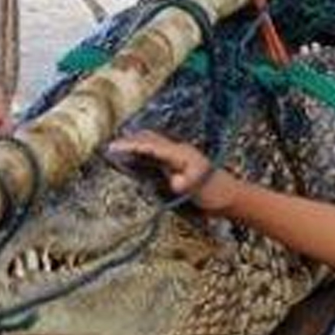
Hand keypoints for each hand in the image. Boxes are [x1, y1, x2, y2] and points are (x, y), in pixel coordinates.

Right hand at [107, 130, 237, 211]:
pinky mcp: (174, 164)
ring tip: (114, 149)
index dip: (131, 146)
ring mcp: (175, 156)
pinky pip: (153, 153)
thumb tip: (173, 182)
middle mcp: (176, 150)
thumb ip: (186, 184)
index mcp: (180, 154)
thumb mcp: (200, 189)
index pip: (151, 146)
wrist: (228, 195)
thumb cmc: (214, 192)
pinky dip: (139, 152)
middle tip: (107, 147)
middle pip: (148, 138)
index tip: (113, 147)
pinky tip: (131, 157)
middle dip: (128, 141)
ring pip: (150, 143)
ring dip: (133, 143)